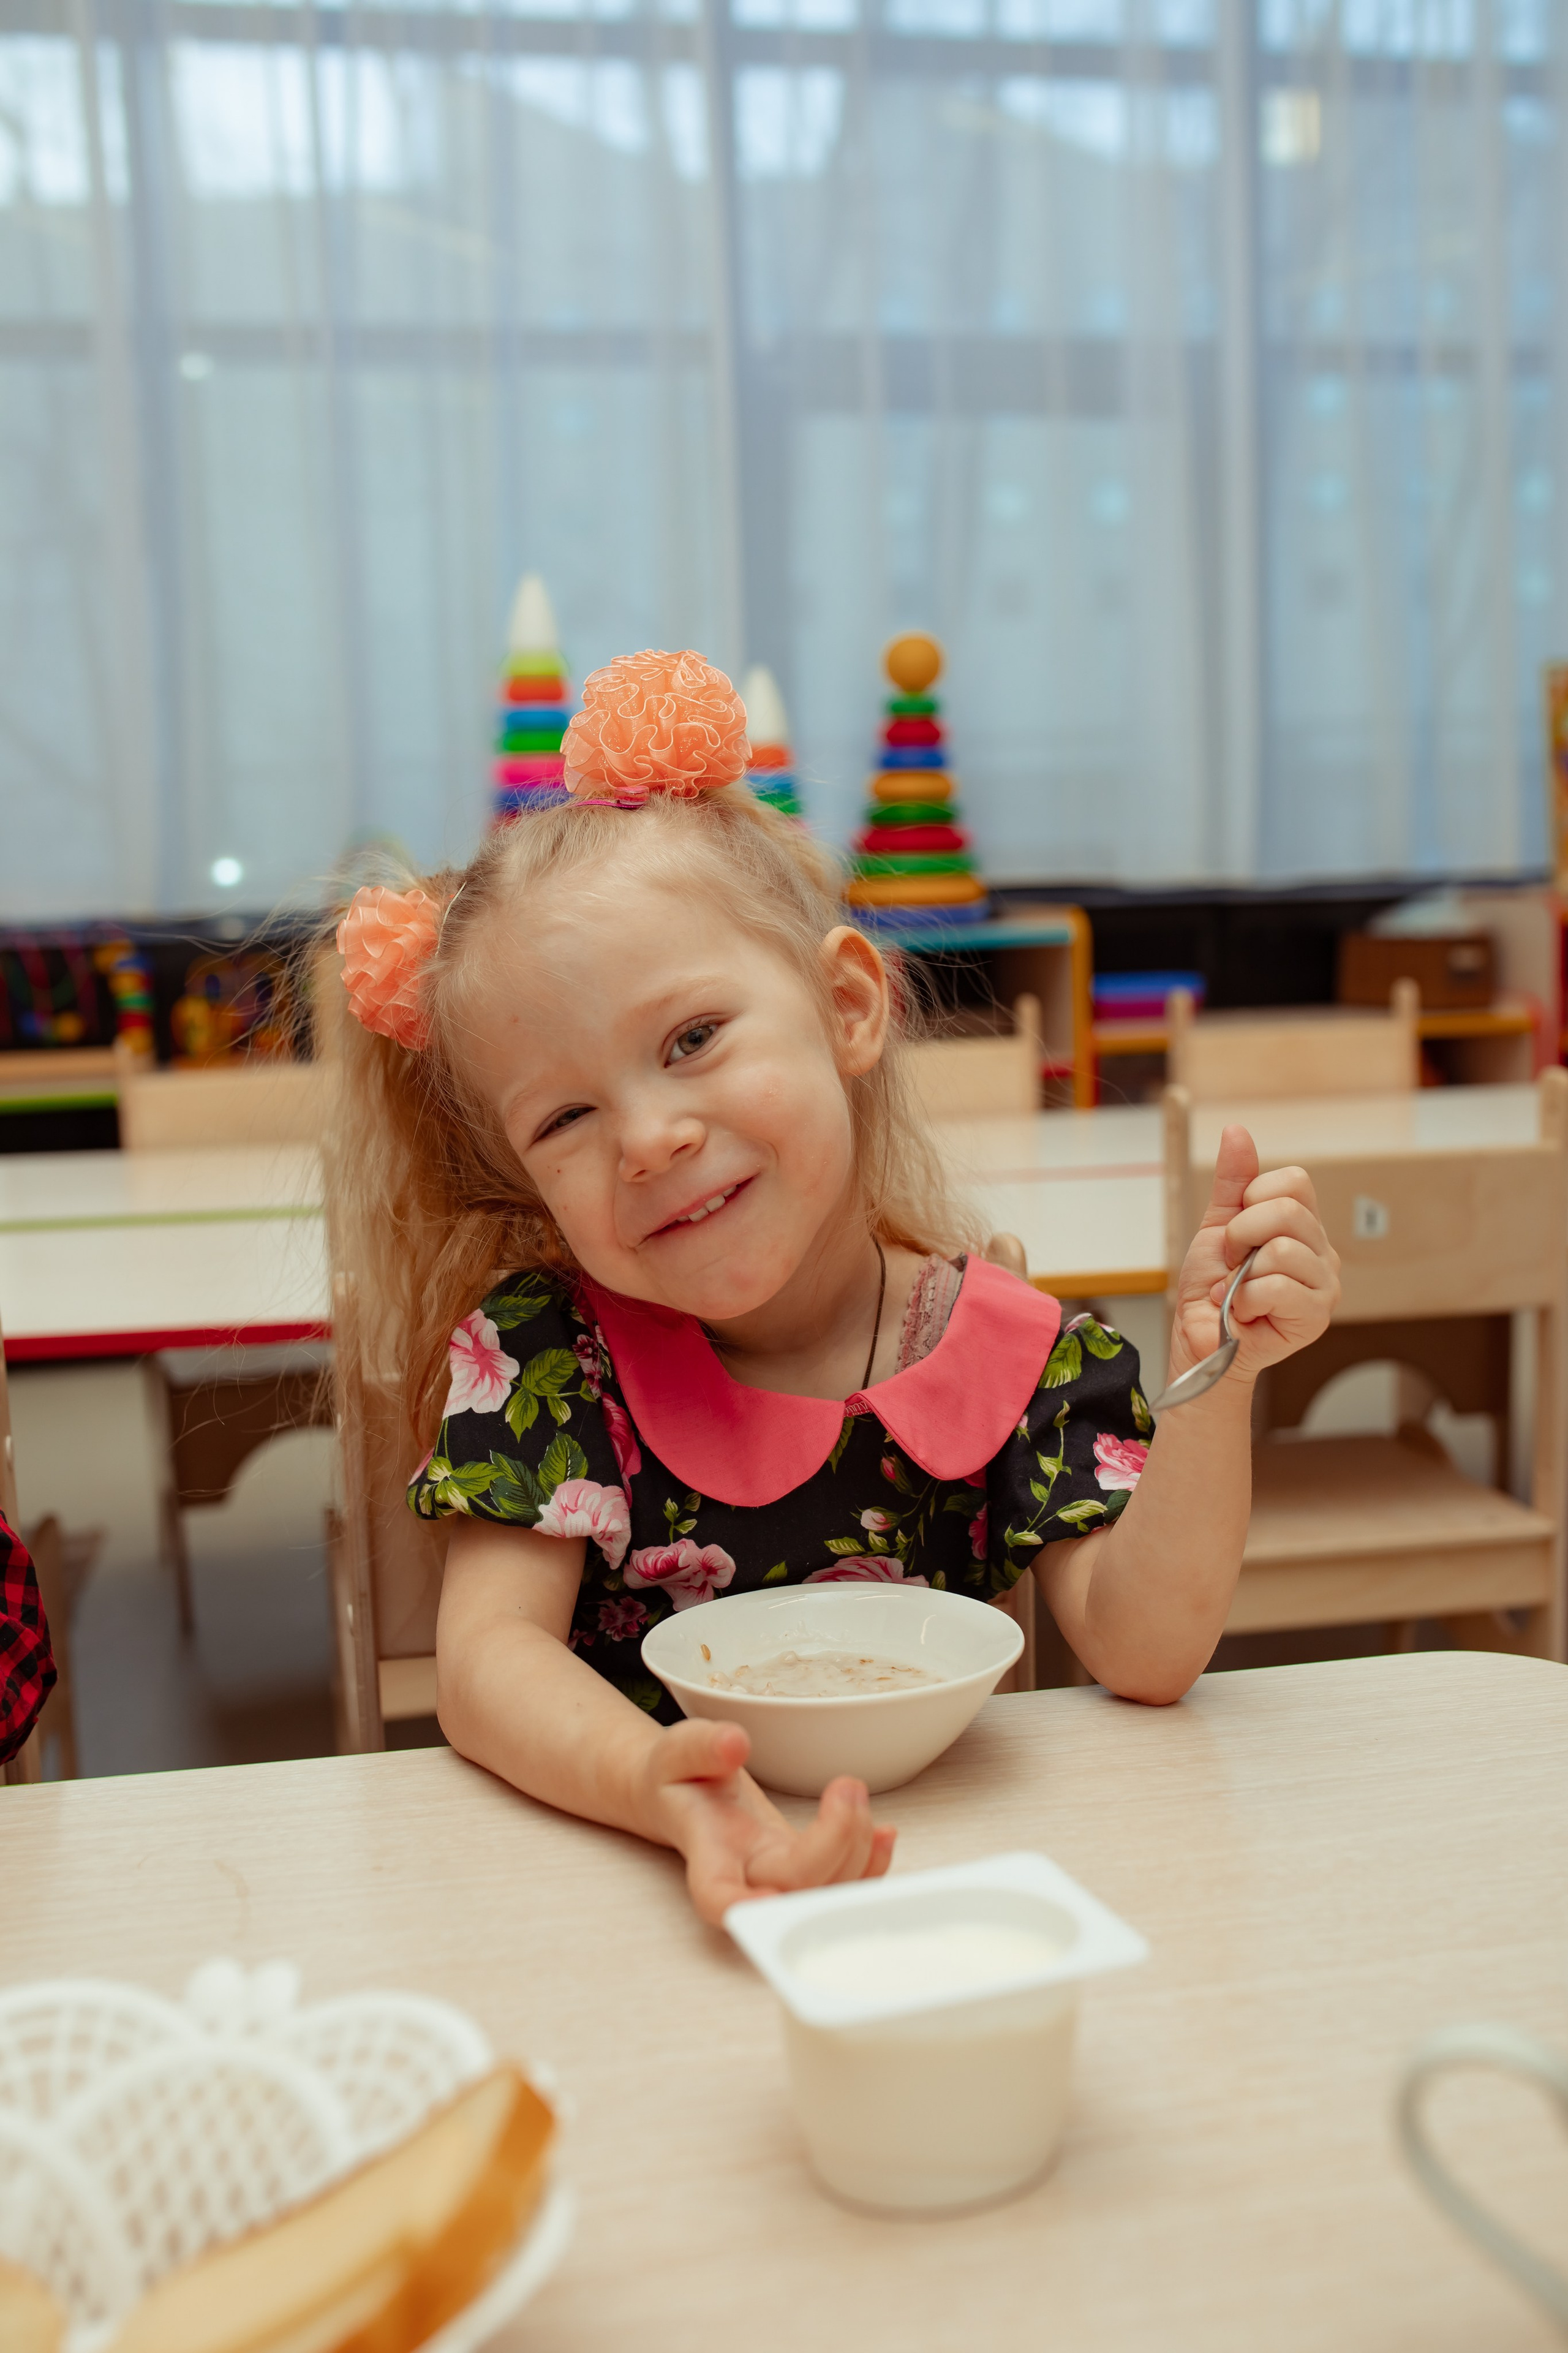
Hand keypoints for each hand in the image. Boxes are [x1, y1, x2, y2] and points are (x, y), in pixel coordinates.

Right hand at [639, 1718, 895, 1925]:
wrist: (687, 1794)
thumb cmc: (679, 1778)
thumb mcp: (678, 1750)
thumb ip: (703, 1746)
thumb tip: (736, 1743)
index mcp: (709, 1853)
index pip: (720, 1896)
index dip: (746, 1907)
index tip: (771, 1897)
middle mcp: (748, 1877)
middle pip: (795, 1887)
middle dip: (835, 1843)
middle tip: (847, 1786)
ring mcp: (781, 1877)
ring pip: (828, 1889)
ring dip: (859, 1849)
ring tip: (855, 1791)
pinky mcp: (807, 1868)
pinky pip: (846, 1880)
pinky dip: (873, 1862)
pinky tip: (886, 1833)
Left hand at [1168, 1125, 1340, 1386]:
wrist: (1198, 1338)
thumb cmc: (1211, 1287)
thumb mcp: (1218, 1225)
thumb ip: (1233, 1181)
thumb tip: (1237, 1130)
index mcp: (1304, 1226)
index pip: (1295, 1181)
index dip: (1252, 1200)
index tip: (1235, 1232)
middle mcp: (1323, 1252)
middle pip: (1287, 1211)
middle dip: (1241, 1235)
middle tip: (1234, 1264)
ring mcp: (1324, 1285)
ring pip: (1282, 1250)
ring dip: (1244, 1273)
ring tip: (1240, 1291)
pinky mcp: (1316, 1316)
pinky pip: (1278, 1285)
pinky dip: (1247, 1298)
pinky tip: (1245, 1311)